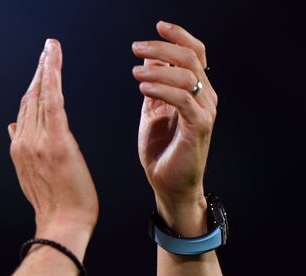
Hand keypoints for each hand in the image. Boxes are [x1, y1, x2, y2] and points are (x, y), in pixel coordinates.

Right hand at [8, 39, 98, 237]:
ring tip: (51, 48)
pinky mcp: (57, 142)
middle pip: (30, 99)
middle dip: (39, 71)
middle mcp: (23, 143)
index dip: (32, 87)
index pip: (24, 111)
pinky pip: (52, 102)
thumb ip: (24, 149)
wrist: (62, 226)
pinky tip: (53, 59)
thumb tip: (12, 126)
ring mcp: (38, 142)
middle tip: (48, 48)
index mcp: (19, 150)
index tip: (39, 68)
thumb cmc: (55, 205)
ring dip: (45, 67)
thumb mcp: (33, 176)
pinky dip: (52, 77)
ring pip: (40, 96)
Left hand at [132, 21, 216, 206]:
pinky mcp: (199, 127)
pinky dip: (162, 89)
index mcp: (196, 91)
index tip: (157, 26)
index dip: (178, 36)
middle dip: (162, 48)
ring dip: (157, 68)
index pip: (195, 53)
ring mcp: (204, 111)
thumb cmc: (162, 150)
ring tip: (135, 71)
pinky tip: (143, 86)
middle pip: (191, 58)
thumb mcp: (153, 110)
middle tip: (135, 48)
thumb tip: (149, 57)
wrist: (169, 184)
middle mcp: (205, 97)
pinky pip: (183, 99)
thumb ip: (155, 85)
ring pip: (187, 76)